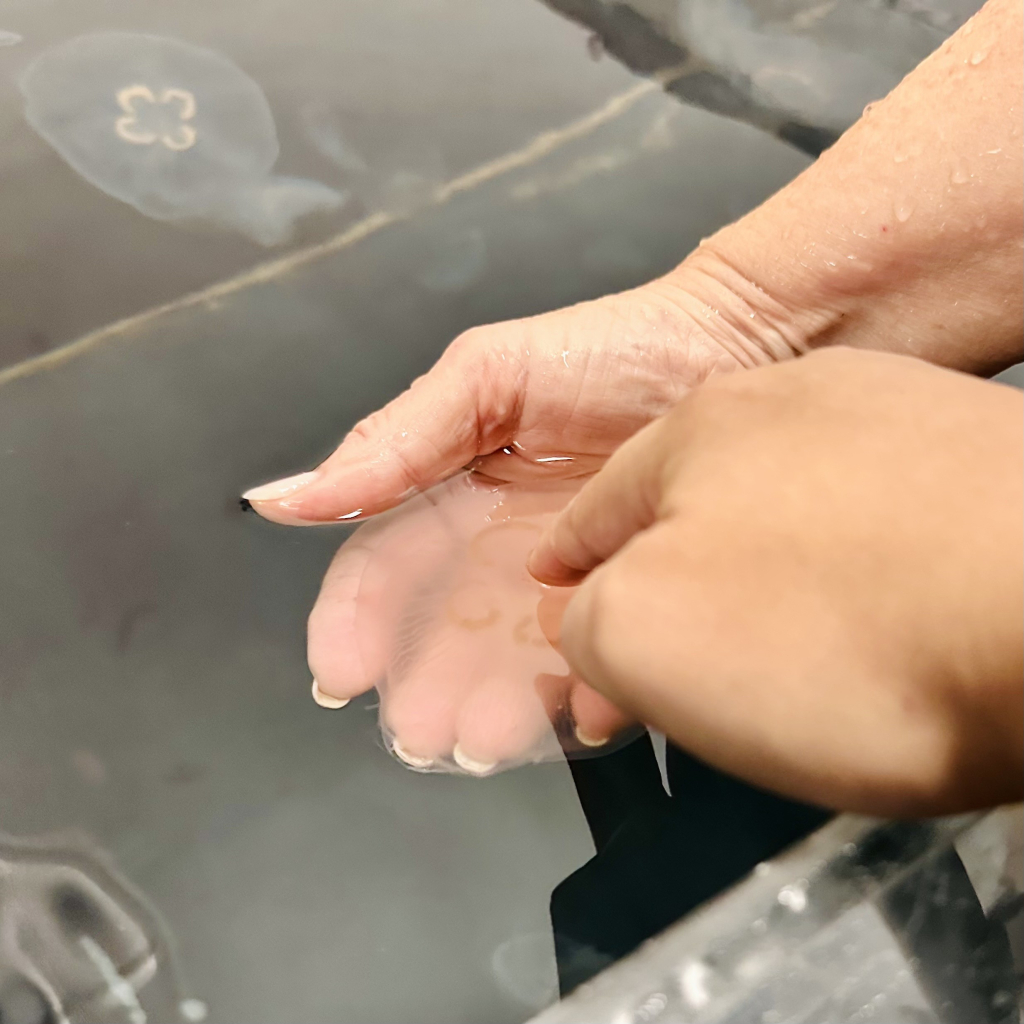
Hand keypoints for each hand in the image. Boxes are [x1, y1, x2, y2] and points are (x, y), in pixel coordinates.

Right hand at [245, 260, 810, 732]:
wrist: (744, 344)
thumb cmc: (615, 348)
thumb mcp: (489, 377)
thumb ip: (395, 440)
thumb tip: (286, 497)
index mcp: (456, 496)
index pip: (386, 569)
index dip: (357, 621)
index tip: (344, 671)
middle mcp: (504, 550)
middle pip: (445, 635)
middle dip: (427, 688)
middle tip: (424, 732)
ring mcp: (569, 582)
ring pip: (514, 664)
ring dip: (496, 708)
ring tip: (489, 740)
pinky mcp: (633, 600)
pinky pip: (604, 662)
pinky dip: (590, 692)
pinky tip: (585, 713)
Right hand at [530, 348, 1022, 814]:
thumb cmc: (857, 633)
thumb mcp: (646, 641)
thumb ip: (588, 627)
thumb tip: (595, 626)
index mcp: (695, 431)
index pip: (594, 517)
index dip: (571, 580)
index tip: (566, 620)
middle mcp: (792, 403)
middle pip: (691, 512)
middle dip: (669, 588)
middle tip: (679, 675)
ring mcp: (895, 423)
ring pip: (786, 517)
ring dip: (765, 582)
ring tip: (784, 664)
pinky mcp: (978, 462)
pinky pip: (877, 527)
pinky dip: (856, 577)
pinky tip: (874, 627)